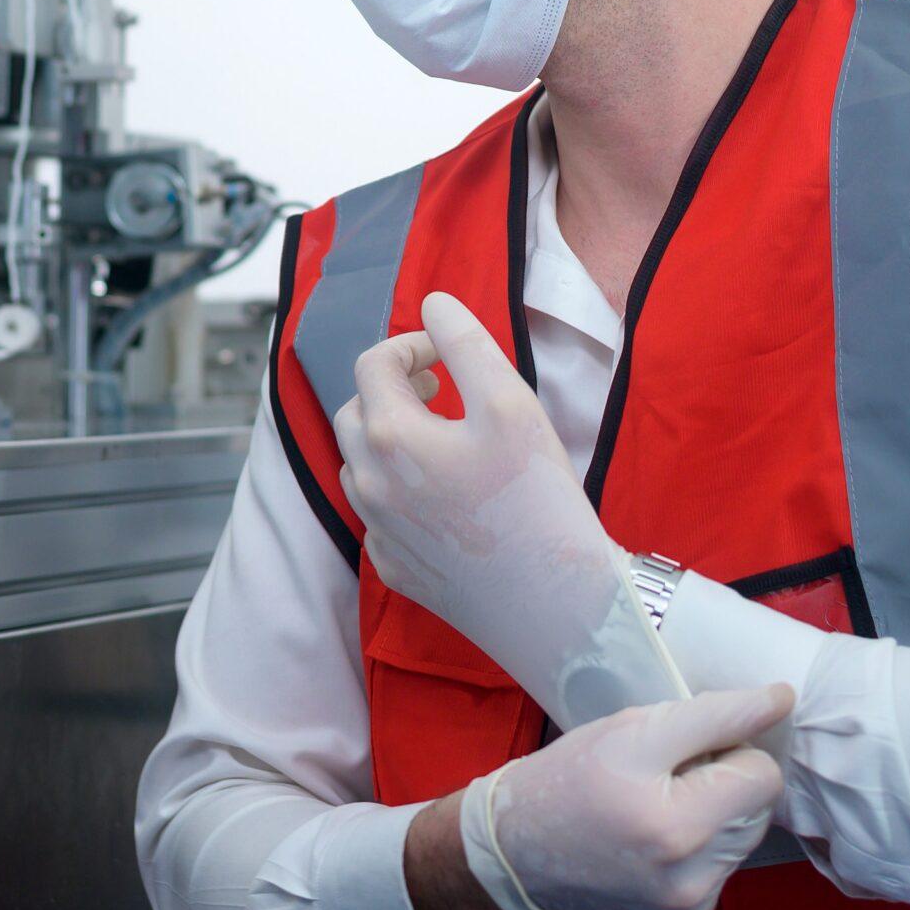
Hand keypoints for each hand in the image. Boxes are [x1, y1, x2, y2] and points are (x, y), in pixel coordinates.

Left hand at [335, 291, 682, 726]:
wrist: (555, 604)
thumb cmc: (538, 499)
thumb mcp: (510, 402)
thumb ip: (465, 344)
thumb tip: (433, 304)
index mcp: (389, 437)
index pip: (372, 363)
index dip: (410, 345)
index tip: (448, 353)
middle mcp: (369, 485)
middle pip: (355, 413)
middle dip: (391, 388)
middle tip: (440, 388)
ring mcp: (379, 533)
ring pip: (361, 466)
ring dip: (390, 437)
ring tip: (442, 435)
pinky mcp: (396, 569)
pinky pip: (379, 515)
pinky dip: (400, 490)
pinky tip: (446, 494)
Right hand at [462, 685, 791, 909]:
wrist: (518, 849)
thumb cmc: (571, 776)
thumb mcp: (633, 729)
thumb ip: (714, 715)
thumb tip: (782, 699)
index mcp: (676, 824)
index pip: (763, 773)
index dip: (730, 744)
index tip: (692, 740)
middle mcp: (690, 875)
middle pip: (760, 804)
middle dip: (726, 777)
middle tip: (668, 770)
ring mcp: (690, 901)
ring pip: (748, 831)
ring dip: (720, 808)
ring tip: (663, 800)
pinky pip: (728, 860)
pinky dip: (706, 839)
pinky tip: (662, 832)